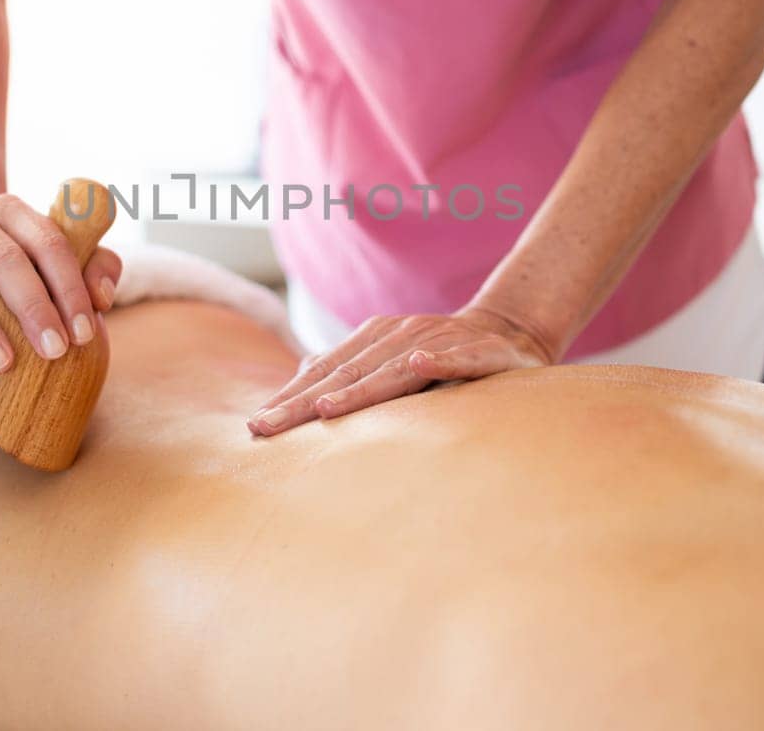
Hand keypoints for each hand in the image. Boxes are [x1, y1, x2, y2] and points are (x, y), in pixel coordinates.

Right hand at [0, 194, 121, 386]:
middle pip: (3, 258)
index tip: (84, 333)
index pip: (47, 240)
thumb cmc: (26, 267)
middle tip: (55, 350)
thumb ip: (96, 266)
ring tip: (4, 365)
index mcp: (11, 211)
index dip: (69, 286)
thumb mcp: (62, 259)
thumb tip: (101, 298)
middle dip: (32, 306)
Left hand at [246, 306, 554, 436]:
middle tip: (267, 428)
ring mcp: (437, 342)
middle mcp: (398, 337)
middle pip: (345, 373)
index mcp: (373, 340)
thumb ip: (350, 371)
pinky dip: (438, 361)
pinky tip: (419, 364)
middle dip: (302, 402)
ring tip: (323, 408)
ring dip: (358, 389)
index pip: (323, 373)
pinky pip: (457, 358)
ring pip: (392, 369)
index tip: (256, 426)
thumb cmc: (438, 356)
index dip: (289, 398)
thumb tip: (300, 383)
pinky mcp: (479, 353)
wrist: (506, 334)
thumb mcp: (389, 361)